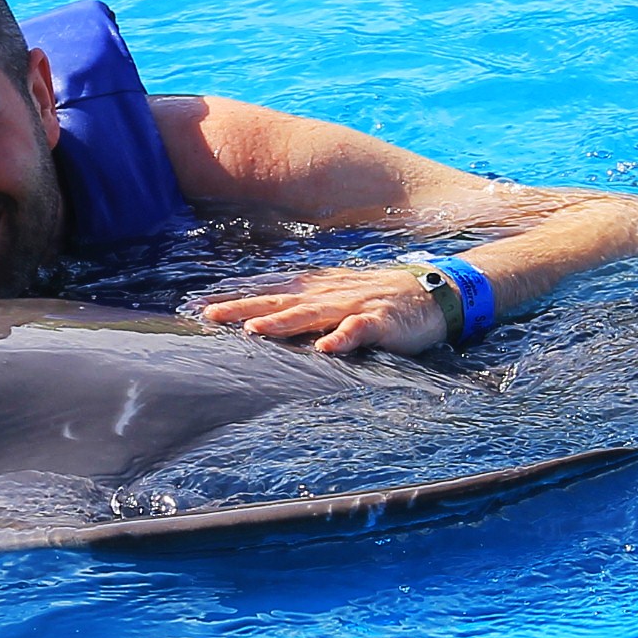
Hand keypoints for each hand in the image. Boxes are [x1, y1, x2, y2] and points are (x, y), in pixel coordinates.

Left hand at [195, 265, 450, 355]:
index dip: (236, 299)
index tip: (201, 307)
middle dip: (243, 309)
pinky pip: (359, 330)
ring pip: (312, 314)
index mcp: (316, 289)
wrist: (436, 292)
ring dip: (282, 324)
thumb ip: (304, 304)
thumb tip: (264, 314)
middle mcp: (328, 295)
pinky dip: (342, 339)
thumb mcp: (337, 296)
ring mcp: (354, 306)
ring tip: (253, 332)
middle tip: (209, 315)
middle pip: (279, 303)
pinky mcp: (381, 321)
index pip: (268, 294)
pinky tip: (325, 348)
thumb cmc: (381, 298)